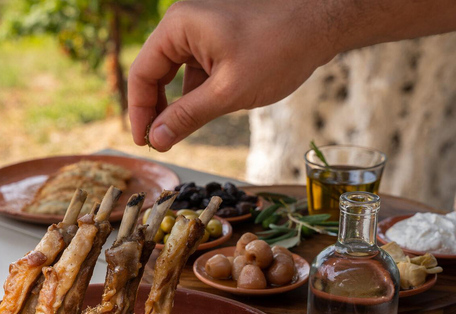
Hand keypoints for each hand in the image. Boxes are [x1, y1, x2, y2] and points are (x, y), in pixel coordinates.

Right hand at [128, 0, 336, 150]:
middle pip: (154, 72)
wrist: (325, 21)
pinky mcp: (218, 36)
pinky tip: (201, 114)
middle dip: (155, 109)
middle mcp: (185, 22)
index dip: (139, 112)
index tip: (144, 142)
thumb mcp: (229, 92)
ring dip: (176, 103)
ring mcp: (202, 27)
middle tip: (159, 142)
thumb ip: (187, 117)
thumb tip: (157, 139)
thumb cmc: (281, 48)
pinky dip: (195, 92)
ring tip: (180, 133)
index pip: (142, 74)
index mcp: (179, 26)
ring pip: (175, 73)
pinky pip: (195, 68)